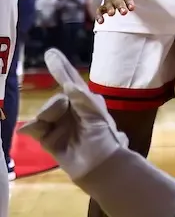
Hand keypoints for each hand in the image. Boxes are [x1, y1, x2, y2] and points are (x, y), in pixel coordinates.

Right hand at [21, 49, 129, 180]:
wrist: (98, 163)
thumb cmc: (103, 135)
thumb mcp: (96, 112)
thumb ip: (82, 97)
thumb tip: (69, 86)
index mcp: (86, 101)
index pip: (70, 80)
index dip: (60, 67)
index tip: (50, 53)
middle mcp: (71, 111)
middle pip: (55, 99)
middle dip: (55, 104)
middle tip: (63, 108)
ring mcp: (59, 125)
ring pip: (44, 113)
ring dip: (47, 115)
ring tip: (55, 125)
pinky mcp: (49, 139)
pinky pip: (36, 128)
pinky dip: (32, 127)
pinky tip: (29, 128)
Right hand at [95, 0, 157, 21]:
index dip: (128, 0)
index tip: (132, 8)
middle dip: (119, 5)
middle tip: (123, 12)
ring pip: (107, 4)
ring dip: (109, 9)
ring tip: (111, 15)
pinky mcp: (104, 3)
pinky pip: (99, 9)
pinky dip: (98, 15)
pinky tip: (101, 22)